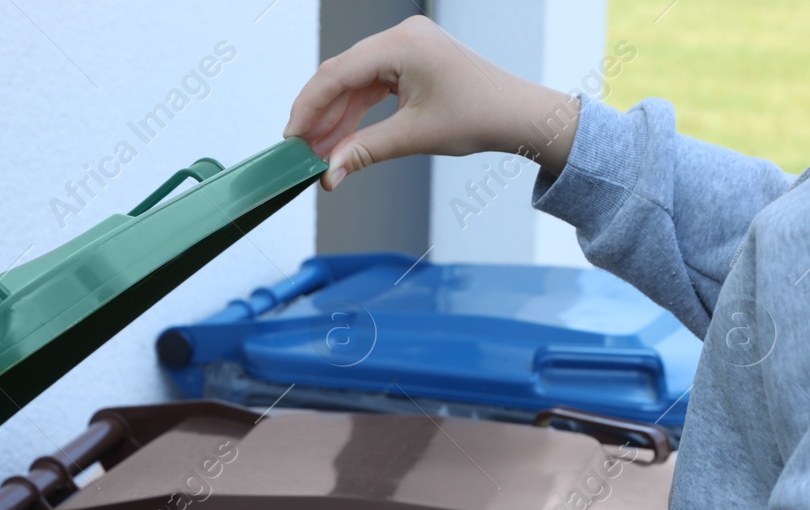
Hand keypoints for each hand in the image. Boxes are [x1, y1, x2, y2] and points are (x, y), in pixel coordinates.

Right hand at [283, 15, 580, 189]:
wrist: (518, 115)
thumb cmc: (480, 117)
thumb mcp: (414, 136)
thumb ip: (365, 151)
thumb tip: (330, 172)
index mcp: (402, 44)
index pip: (338, 73)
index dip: (309, 106)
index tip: (291, 136)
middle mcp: (402, 37)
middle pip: (343, 74)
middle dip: (320, 114)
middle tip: (300, 149)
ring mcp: (407, 47)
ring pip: (357, 82)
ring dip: (337, 116)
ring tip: (318, 151)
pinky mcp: (413, 61)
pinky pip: (375, 85)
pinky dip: (358, 111)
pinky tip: (341, 137)